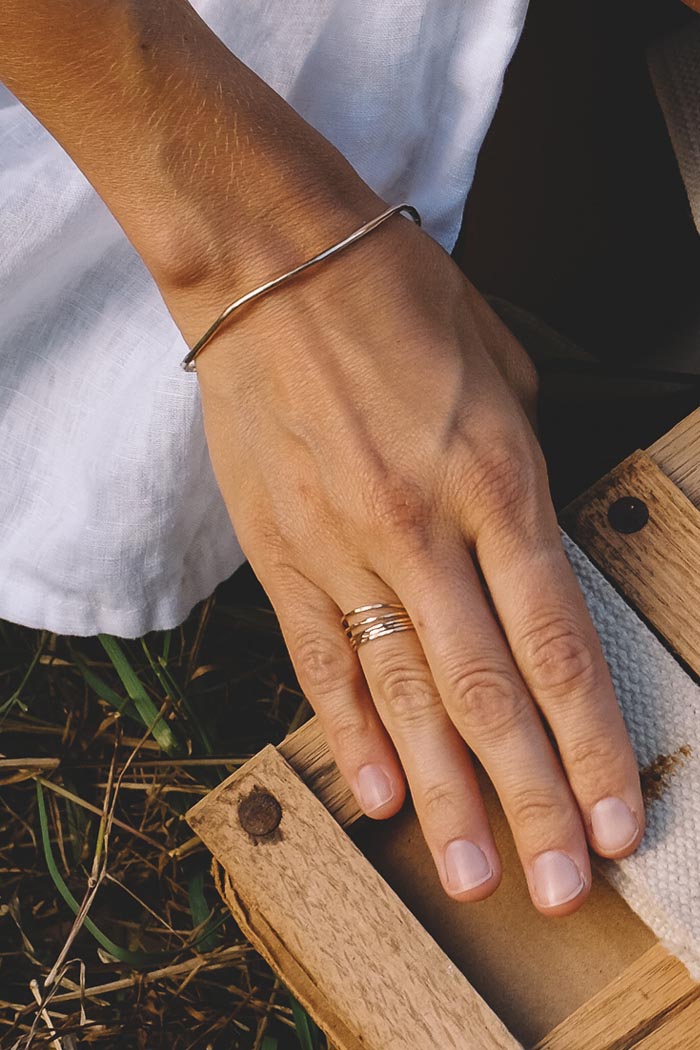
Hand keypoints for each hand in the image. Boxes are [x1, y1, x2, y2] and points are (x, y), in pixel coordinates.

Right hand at [167, 208, 644, 915]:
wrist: (271, 263)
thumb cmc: (396, 298)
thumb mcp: (506, 370)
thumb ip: (525, 476)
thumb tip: (534, 550)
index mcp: (498, 480)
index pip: (559, 645)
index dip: (592, 744)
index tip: (614, 819)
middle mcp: (425, 531)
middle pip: (490, 693)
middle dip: (532, 800)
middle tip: (557, 889)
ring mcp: (345, 547)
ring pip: (405, 696)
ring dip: (444, 794)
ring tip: (471, 873)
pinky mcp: (281, 551)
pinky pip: (320, 659)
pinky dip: (351, 731)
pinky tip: (377, 795)